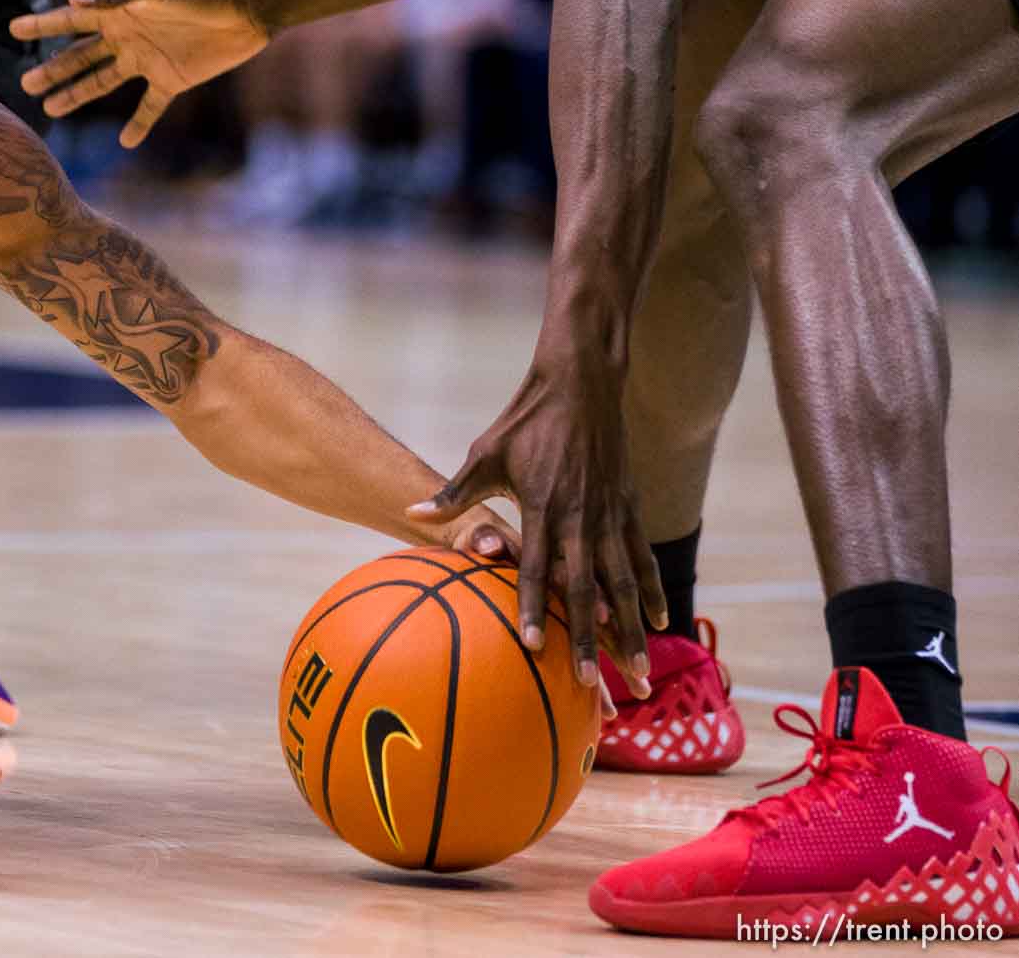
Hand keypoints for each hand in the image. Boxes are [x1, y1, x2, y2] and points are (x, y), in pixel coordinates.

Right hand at [10, 0, 269, 146]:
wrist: (248, 8)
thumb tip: (71, 1)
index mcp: (119, 10)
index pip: (73, 20)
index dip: (43, 25)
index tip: (14, 29)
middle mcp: (127, 36)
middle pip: (80, 58)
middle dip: (53, 70)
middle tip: (26, 84)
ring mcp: (147, 60)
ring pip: (102, 82)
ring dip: (77, 95)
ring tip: (51, 109)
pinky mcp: (172, 81)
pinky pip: (150, 107)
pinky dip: (139, 125)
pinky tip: (125, 141)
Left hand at [406, 362, 664, 692]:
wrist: (580, 385)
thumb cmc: (525, 421)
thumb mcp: (484, 454)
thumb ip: (454, 493)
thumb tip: (411, 512)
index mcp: (543, 507)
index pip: (534, 569)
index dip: (531, 608)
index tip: (529, 646)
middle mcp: (581, 518)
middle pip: (584, 590)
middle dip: (588, 640)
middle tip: (591, 685)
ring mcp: (611, 515)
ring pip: (624, 584)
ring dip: (631, 630)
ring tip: (639, 673)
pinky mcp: (630, 508)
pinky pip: (644, 559)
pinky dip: (653, 591)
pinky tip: (660, 622)